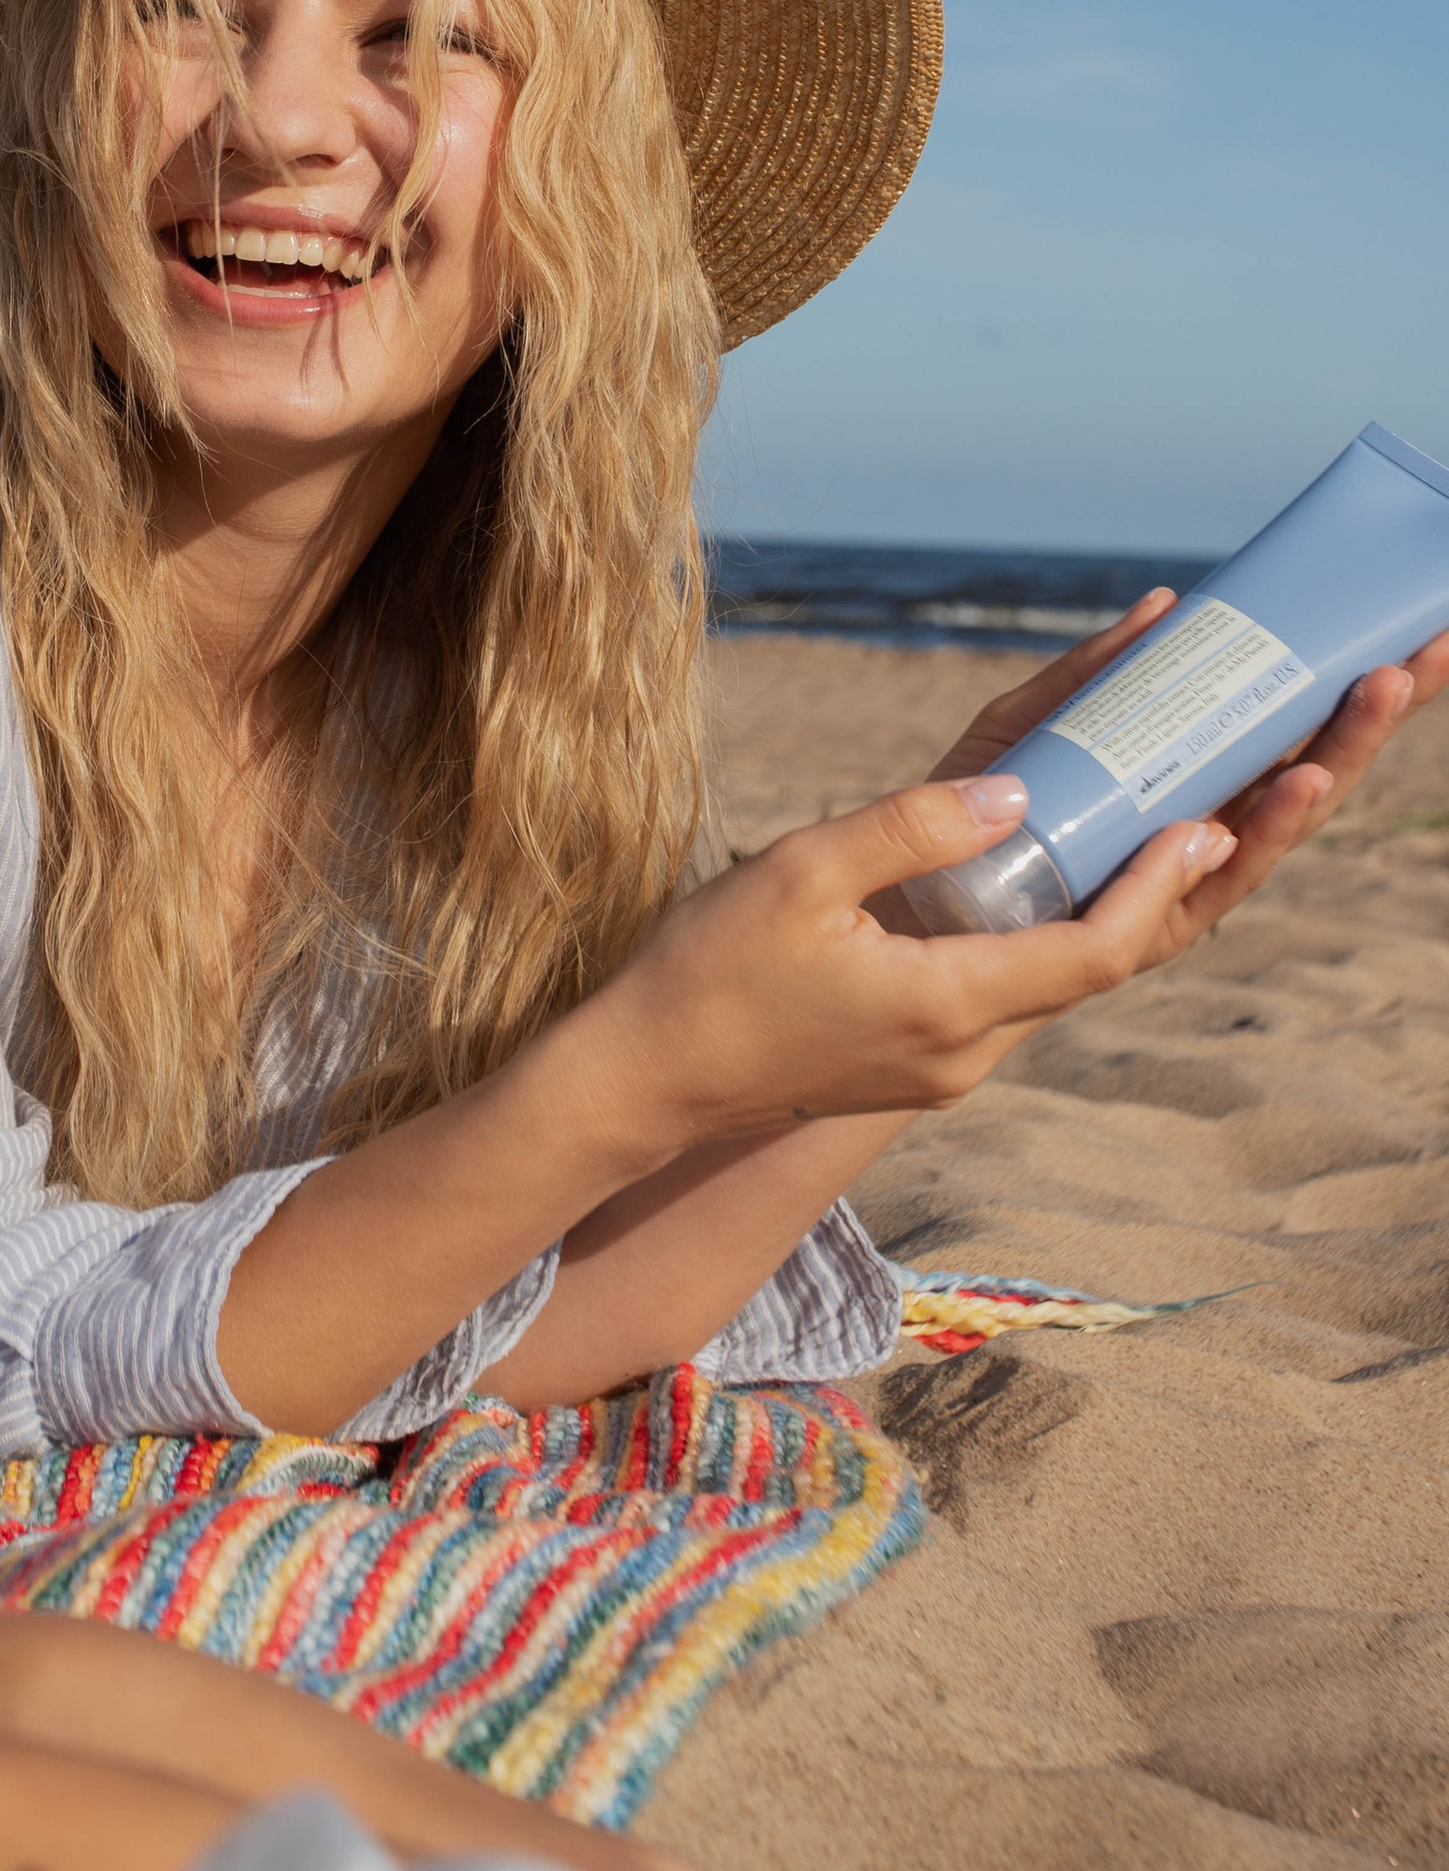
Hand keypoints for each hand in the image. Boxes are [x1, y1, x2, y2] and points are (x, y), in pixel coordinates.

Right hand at [571, 774, 1242, 1156]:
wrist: (647, 1078)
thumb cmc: (707, 969)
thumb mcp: (801, 872)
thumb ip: (913, 828)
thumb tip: (1016, 791)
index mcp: (944, 1005)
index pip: (1095, 951)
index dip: (1160, 885)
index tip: (1206, 820)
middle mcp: (967, 1051)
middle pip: (1100, 968)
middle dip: (1170, 891)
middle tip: (1222, 811)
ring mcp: (948, 1066)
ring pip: (1063, 982)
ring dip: (1119, 911)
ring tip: (1165, 827)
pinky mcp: (923, 1061)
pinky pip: (1018, 990)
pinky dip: (1058, 931)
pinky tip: (1061, 874)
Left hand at [929, 592, 1448, 967]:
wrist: (905, 909)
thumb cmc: (971, 816)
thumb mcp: (1027, 724)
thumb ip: (1090, 673)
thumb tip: (1166, 604)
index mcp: (1185, 787)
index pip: (1282, 733)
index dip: (1345, 689)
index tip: (1407, 633)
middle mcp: (1198, 836)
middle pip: (1305, 773)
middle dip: (1369, 718)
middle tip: (1429, 653)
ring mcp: (1179, 883)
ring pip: (1281, 824)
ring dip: (1335, 759)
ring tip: (1375, 697)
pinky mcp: (1148, 926)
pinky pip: (1217, 878)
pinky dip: (1261, 831)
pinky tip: (1295, 785)